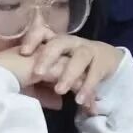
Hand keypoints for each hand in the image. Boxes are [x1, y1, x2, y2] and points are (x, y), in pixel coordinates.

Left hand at [0, 23, 124, 112]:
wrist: (110, 60)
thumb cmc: (75, 65)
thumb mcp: (57, 70)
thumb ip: (42, 81)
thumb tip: (23, 97)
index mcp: (57, 41)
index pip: (42, 32)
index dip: (32, 39)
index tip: (23, 52)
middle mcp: (72, 42)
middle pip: (59, 43)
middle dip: (48, 57)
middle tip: (38, 73)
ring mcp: (88, 50)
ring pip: (79, 57)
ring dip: (68, 74)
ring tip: (59, 90)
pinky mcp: (103, 62)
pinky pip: (95, 73)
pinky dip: (87, 87)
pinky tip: (80, 100)